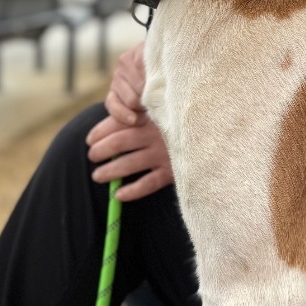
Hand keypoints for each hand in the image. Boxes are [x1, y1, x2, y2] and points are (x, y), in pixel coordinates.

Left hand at [86, 41, 173, 200]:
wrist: (216, 131)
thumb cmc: (187, 120)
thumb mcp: (166, 110)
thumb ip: (145, 113)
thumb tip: (114, 124)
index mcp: (152, 116)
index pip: (118, 123)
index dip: (100, 132)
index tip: (89, 139)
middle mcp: (155, 134)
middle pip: (119, 142)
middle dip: (101, 150)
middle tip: (92, 157)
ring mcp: (164, 154)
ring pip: (129, 164)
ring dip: (110, 171)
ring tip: (98, 176)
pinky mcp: (173, 172)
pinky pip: (147, 184)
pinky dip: (131, 191)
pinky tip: (119, 195)